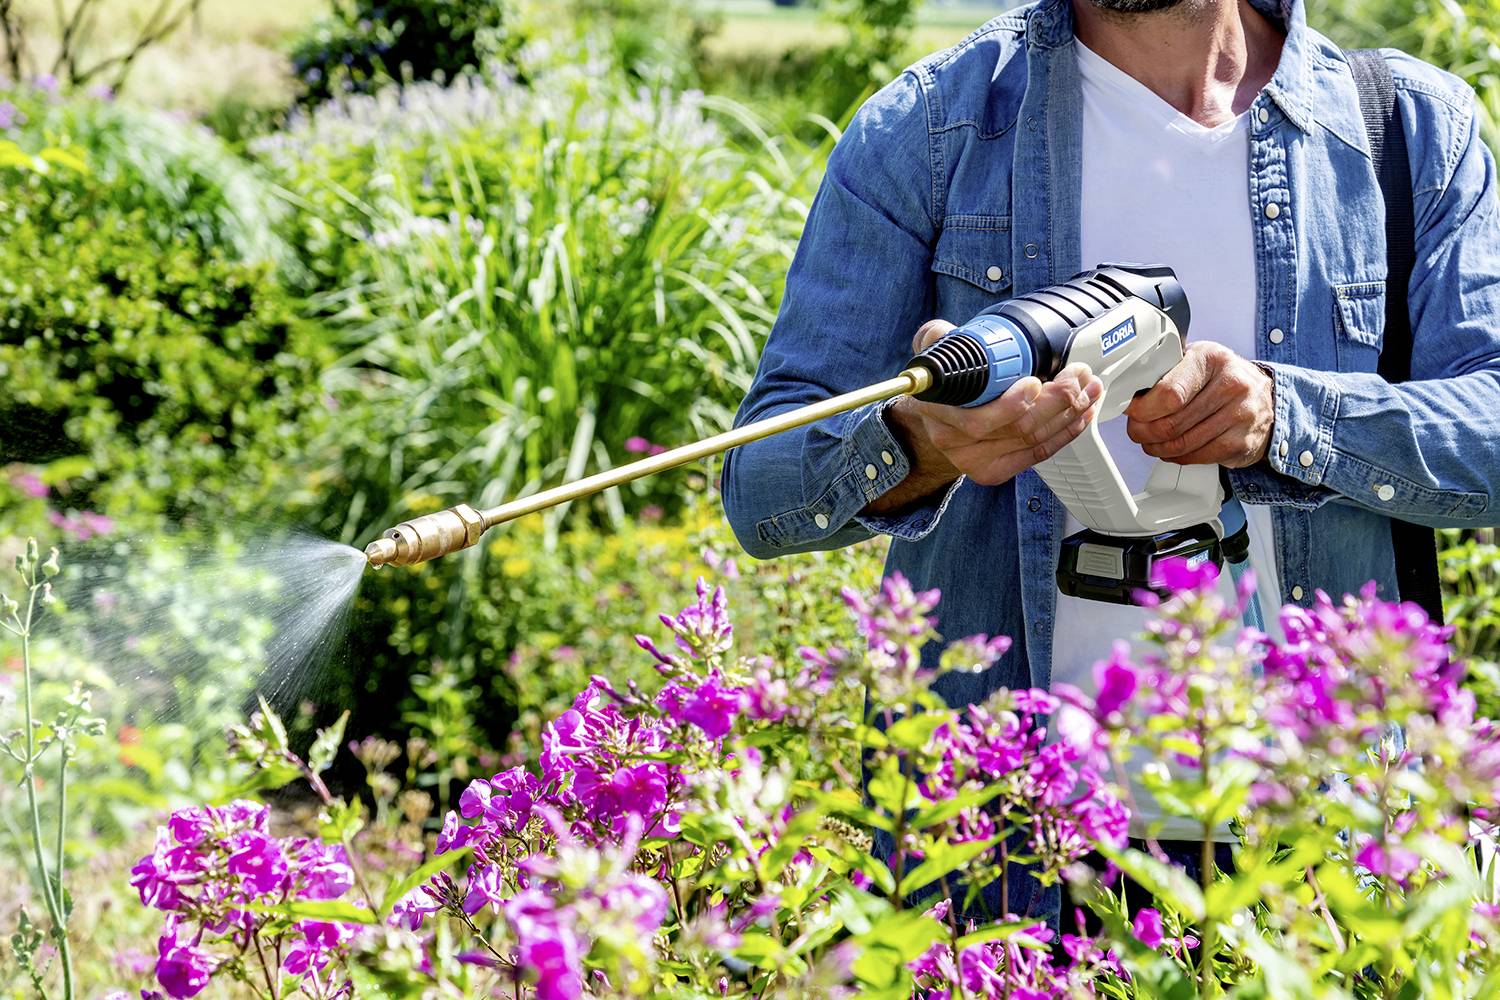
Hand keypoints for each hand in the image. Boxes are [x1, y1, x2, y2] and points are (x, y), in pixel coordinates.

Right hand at [888, 320, 1103, 487]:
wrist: (933, 419)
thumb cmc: (944, 383)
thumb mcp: (935, 353)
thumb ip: (940, 337)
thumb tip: (953, 334)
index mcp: (937, 408)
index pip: (977, 417)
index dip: (1012, 404)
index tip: (1036, 382)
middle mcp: (952, 439)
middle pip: (1016, 428)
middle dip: (1057, 401)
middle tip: (1077, 377)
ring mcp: (972, 460)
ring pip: (1032, 440)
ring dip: (1069, 413)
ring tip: (1088, 389)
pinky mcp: (993, 471)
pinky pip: (1037, 454)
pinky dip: (1065, 433)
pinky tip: (1081, 414)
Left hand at [1125, 342, 1274, 467]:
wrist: (1263, 397)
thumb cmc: (1220, 378)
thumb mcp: (1195, 360)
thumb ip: (1165, 372)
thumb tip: (1130, 393)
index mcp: (1211, 358)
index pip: (1169, 393)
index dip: (1142, 408)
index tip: (1131, 411)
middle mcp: (1231, 384)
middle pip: (1171, 423)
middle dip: (1143, 431)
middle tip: (1136, 430)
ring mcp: (1241, 415)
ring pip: (1181, 444)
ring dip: (1156, 447)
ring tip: (1150, 441)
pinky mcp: (1242, 442)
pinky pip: (1197, 456)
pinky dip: (1176, 457)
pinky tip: (1171, 449)